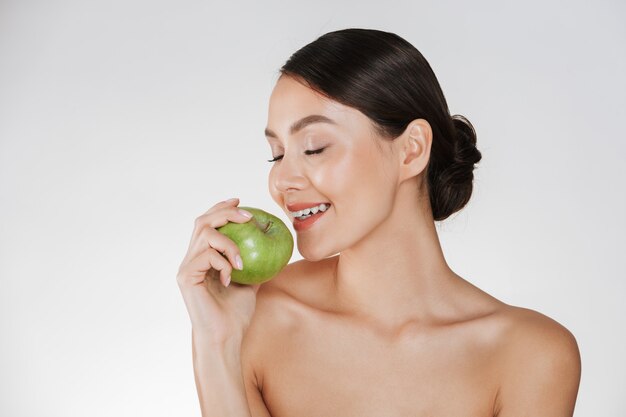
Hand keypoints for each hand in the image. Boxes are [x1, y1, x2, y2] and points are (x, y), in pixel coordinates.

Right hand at [176, 198, 259, 345]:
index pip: (208, 224)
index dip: (221, 208)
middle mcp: (191, 259)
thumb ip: (253, 262)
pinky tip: (231, 278)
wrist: (226, 337)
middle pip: (202, 221)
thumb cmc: (236, 314)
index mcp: (203, 258)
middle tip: (247, 215)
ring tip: (242, 260)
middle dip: (225, 212)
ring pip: (204, 234)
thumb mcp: (250, 282)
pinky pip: (206, 255)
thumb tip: (273, 245)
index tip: (240, 201)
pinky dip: (223, 262)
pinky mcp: (186, 276)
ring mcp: (187, 267)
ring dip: (229, 242)